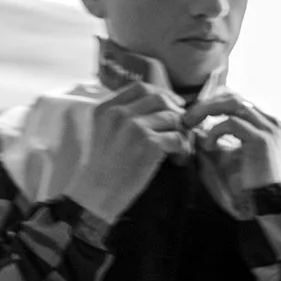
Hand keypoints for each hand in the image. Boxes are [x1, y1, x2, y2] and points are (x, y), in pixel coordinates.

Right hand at [63, 82, 188, 223]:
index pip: (141, 87)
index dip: (162, 94)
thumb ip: (125, 115)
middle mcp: (119, 113)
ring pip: (173, 118)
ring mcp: (135, 127)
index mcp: (107, 108)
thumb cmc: (105, 167)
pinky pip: (178, 138)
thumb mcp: (105, 132)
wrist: (97, 193)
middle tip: (181, 128)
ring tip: (179, 149)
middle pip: (160, 99)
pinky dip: (183, 149)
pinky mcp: (149, 144)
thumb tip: (160, 103)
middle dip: (176, 112)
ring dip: (182, 133)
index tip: (173, 105)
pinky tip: (178, 160)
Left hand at [182, 93, 280, 192]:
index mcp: (265, 123)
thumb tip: (194, 130)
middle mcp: (270, 121)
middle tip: (187, 118)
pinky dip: (215, 132)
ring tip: (192, 124)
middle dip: (205, 104)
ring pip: (232, 104)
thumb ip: (214, 140)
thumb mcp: (227, 156)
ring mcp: (268, 129)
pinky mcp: (262, 140)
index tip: (193, 115)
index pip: (236, 99)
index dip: (212, 102)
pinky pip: (232, 123)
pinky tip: (209, 146)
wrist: (266, 203)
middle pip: (233, 96)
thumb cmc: (249, 183)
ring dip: (207, 111)